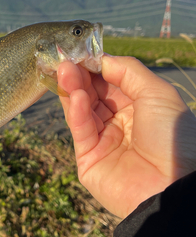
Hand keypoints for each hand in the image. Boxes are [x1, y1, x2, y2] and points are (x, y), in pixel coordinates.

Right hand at [58, 55, 195, 218]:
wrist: (173, 184)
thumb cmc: (173, 136)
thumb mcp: (157, 92)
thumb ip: (127, 71)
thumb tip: (101, 59)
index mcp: (138, 107)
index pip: (109, 82)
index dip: (95, 67)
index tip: (80, 52)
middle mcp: (119, 122)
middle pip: (92, 94)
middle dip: (79, 75)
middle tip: (64, 59)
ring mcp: (103, 141)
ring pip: (82, 110)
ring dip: (73, 89)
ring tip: (64, 71)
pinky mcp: (88, 159)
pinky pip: (81, 130)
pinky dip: (76, 112)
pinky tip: (75, 96)